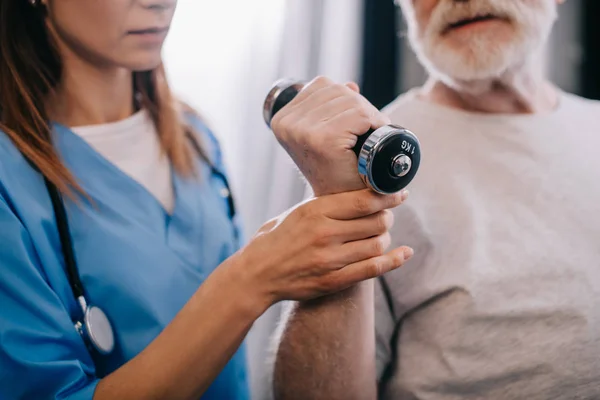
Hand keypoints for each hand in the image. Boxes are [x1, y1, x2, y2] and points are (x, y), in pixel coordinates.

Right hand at [231, 189, 412, 305]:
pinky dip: (394, 260)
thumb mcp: (297, 212)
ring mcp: (329, 260)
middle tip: (385, 216)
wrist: (256, 274)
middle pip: (377, 222)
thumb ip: (327, 204)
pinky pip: (372, 269)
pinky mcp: (332, 281)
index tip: (399, 193)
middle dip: (387, 217)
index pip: (364, 200)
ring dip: (386, 238)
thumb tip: (361, 194)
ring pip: (377, 244)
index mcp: (315, 211)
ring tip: (380, 235)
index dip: (388, 195)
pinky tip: (404, 253)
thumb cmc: (277, 238)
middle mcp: (324, 234)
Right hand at [270, 76, 390, 196]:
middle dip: (360, 107)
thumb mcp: (326, 135)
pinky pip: (361, 115)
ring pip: (352, 101)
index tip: (354, 124)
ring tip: (366, 138)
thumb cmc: (336, 173)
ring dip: (369, 116)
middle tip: (366, 133)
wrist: (342, 207)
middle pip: (339, 90)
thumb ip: (332, 108)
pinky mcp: (324, 140)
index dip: (347, 99)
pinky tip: (370, 142)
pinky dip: (374, 124)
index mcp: (281, 119)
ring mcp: (303, 132)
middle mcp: (287, 123)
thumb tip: (350, 85)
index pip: (324, 85)